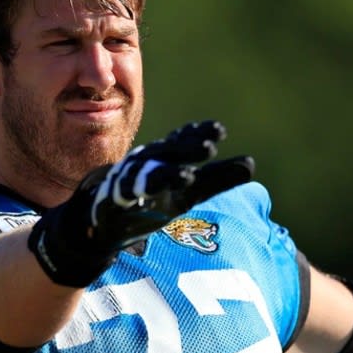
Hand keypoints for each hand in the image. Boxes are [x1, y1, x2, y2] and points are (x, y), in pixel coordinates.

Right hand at [29, 120, 254, 286]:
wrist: (101, 223)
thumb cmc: (150, 202)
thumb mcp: (188, 193)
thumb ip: (216, 179)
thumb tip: (251, 164)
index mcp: (163, 160)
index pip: (181, 143)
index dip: (197, 135)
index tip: (219, 130)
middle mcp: (145, 165)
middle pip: (167, 153)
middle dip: (186, 148)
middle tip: (210, 145)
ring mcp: (127, 183)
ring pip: (147, 174)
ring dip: (166, 174)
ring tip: (188, 176)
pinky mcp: (113, 203)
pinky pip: (125, 197)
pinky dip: (137, 196)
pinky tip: (149, 199)